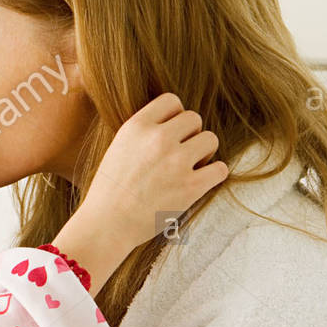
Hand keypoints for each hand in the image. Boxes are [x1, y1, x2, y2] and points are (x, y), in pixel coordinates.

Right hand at [54, 93, 227, 290]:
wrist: (106, 225)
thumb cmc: (109, 190)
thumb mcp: (117, 148)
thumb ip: (143, 132)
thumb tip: (173, 123)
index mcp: (136, 127)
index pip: (171, 101)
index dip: (174, 116)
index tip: (169, 133)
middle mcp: (157, 139)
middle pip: (194, 119)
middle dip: (190, 135)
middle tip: (178, 155)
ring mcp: (176, 162)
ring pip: (210, 140)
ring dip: (203, 153)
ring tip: (188, 169)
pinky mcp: (191, 187)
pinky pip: (220, 169)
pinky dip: (213, 175)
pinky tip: (198, 182)